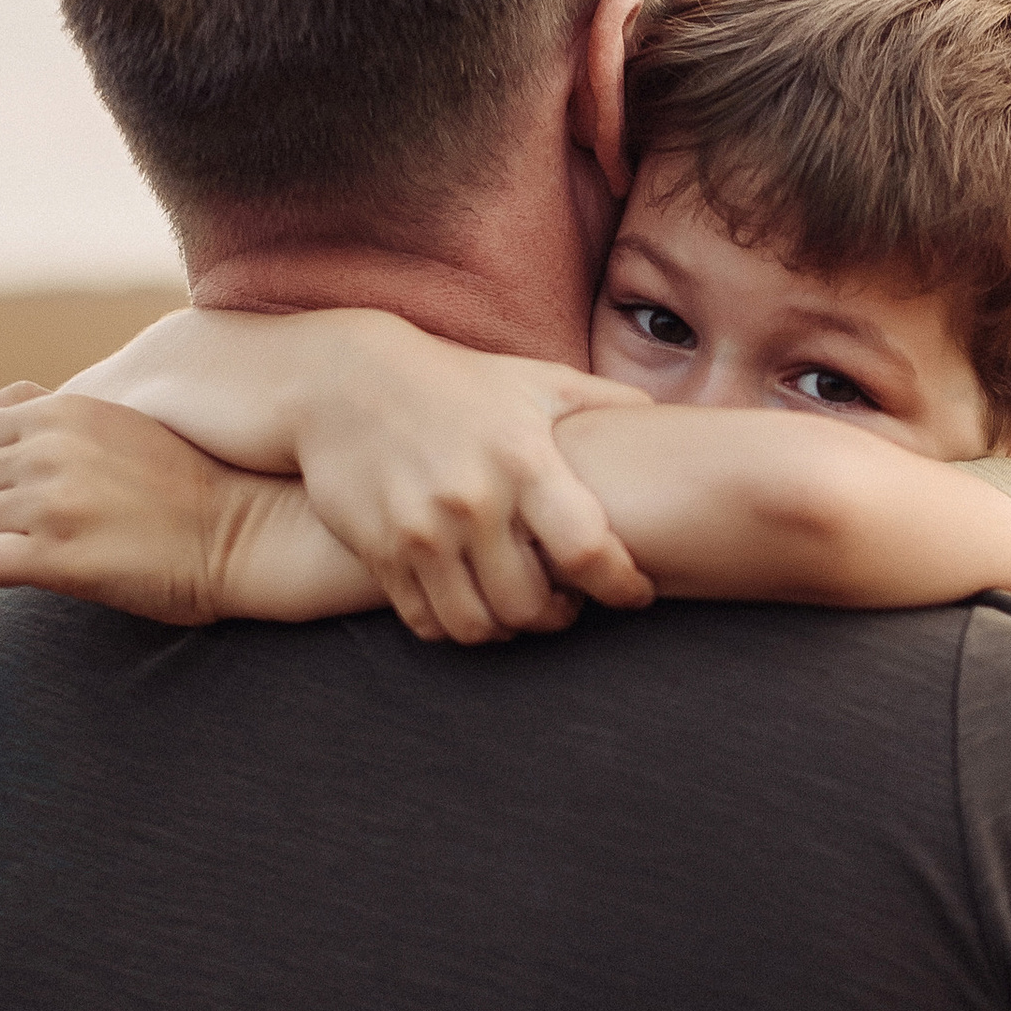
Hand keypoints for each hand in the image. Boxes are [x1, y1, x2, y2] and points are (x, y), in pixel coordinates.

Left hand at [0, 391, 263, 624]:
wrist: (246, 531)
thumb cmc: (186, 481)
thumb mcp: (114, 422)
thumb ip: (35, 408)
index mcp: (61, 411)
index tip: (16, 498)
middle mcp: (49, 449)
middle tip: (22, 534)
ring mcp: (52, 503)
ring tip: (28, 555)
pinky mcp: (58, 556)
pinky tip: (23, 578)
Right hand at [288, 319, 656, 643]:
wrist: (343, 381)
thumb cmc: (455, 383)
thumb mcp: (533, 380)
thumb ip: (603, 402)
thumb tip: (668, 420)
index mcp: (524, 458)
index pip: (586, 550)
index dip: (622, 585)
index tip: (635, 593)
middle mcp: (473, 500)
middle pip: (532, 605)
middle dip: (559, 615)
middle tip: (568, 603)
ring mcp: (421, 531)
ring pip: (480, 625)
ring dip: (508, 629)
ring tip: (520, 609)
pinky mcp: (381, 552)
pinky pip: (428, 622)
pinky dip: (457, 626)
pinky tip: (472, 604)